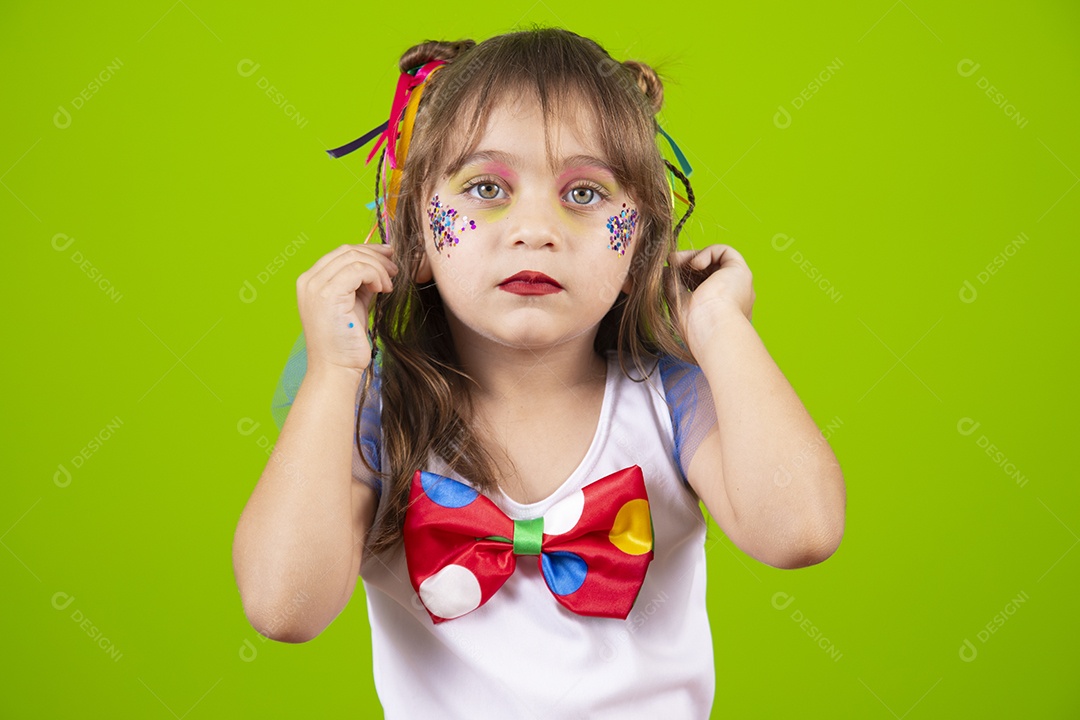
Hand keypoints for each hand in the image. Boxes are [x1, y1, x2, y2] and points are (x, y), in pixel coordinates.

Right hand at [296, 243, 397, 376]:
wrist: (335, 368)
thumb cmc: (345, 342)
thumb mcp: (353, 304)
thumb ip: (360, 284)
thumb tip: (380, 265)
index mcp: (311, 281)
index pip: (340, 253)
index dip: (367, 250)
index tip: (388, 257)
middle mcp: (309, 280)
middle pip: (347, 251)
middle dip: (375, 256)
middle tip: (394, 269)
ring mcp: (316, 286)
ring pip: (354, 258)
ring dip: (379, 268)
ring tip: (389, 285)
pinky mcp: (328, 294)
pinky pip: (359, 270)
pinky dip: (376, 275)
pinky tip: (383, 290)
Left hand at [668, 244, 754, 350]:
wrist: (712, 330)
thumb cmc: (696, 327)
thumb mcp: (678, 304)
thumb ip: (672, 287)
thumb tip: (665, 271)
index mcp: (720, 309)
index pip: (702, 285)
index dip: (684, 276)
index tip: (668, 272)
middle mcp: (733, 296)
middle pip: (709, 272)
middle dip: (687, 264)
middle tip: (670, 261)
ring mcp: (739, 284)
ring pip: (716, 261)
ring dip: (693, 257)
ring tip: (676, 261)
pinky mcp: (741, 271)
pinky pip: (724, 252)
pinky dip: (707, 252)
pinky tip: (694, 264)